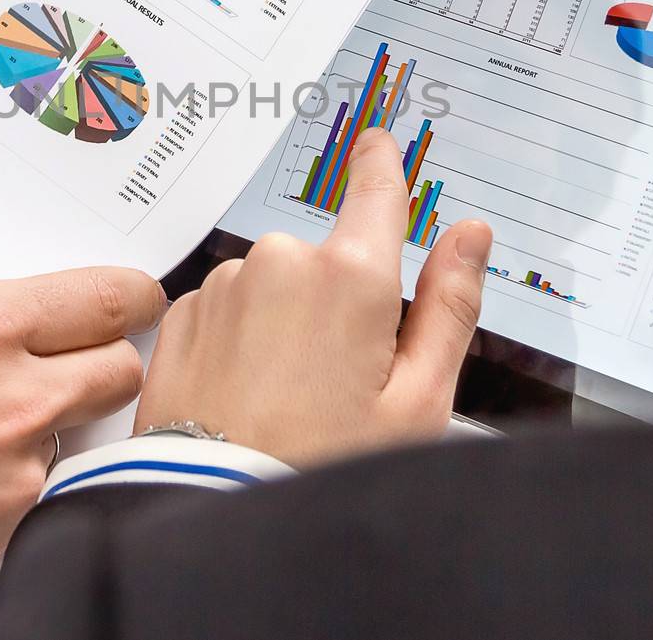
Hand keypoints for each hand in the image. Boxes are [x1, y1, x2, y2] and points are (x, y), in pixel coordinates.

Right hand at [0, 267, 164, 630]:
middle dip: (106, 359)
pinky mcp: (4, 534)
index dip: (128, 295)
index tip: (125, 297)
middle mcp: (14, 395)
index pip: (107, 296)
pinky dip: (14, 484)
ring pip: (83, 434)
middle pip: (124, 366)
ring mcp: (16, 471)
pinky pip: (38, 492)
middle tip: (73, 359)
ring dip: (54, 425)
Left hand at [135, 128, 491, 466]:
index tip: (378, 142)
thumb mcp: (417, 402)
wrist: (214, 510)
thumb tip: (470, 235)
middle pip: (330, 260)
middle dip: (339, 302)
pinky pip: (229, 310)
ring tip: (287, 399)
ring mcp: (225, 285)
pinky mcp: (183, 314)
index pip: (376, 192)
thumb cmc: (324, 465)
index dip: (382, 164)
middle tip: (341, 380)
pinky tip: (247, 395)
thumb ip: (449, 308)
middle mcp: (281, 261)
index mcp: (351, 276)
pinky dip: (242, 341)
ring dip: (286, 323)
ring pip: (276, 286)